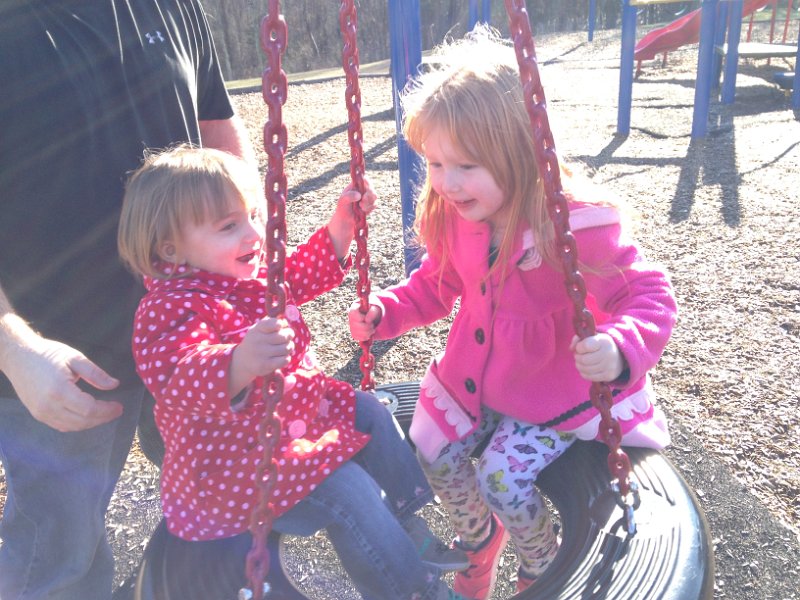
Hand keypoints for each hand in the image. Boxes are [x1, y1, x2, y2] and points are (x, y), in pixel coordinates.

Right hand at [2, 335, 121, 431]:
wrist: (19, 356)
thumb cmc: (47, 354)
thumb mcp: (75, 357)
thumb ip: (95, 373)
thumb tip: (114, 385)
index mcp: (59, 390)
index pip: (89, 409)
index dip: (106, 410)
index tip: (119, 406)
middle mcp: (48, 406)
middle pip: (82, 421)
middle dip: (102, 418)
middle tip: (116, 411)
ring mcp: (41, 413)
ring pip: (72, 426)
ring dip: (91, 423)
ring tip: (104, 414)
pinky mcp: (37, 414)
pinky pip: (61, 426)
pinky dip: (77, 424)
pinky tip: (87, 416)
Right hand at [232, 317, 294, 382]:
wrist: (243, 361)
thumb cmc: (257, 341)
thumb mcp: (260, 329)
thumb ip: (273, 323)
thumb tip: (286, 323)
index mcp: (257, 328)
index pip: (275, 323)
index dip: (280, 324)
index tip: (280, 327)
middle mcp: (258, 340)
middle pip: (284, 337)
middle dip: (289, 336)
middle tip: (287, 338)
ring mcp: (261, 353)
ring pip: (286, 348)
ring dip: (288, 348)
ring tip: (283, 348)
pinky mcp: (265, 365)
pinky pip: (285, 360)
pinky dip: (286, 358)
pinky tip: (281, 357)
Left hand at [327, 179, 377, 259]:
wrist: (346, 221)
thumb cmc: (342, 209)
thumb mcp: (342, 202)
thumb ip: (348, 196)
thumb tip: (358, 195)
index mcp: (355, 185)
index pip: (364, 179)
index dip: (366, 182)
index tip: (364, 190)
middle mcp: (362, 190)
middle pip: (371, 188)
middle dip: (368, 196)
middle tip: (362, 202)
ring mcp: (368, 197)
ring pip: (374, 196)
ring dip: (368, 203)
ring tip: (360, 208)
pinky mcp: (371, 204)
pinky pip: (374, 205)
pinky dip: (369, 209)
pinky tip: (363, 211)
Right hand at [348, 299, 381, 341]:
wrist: (375, 318)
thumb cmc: (375, 311)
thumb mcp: (376, 308)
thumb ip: (373, 312)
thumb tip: (367, 320)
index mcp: (354, 309)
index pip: (353, 313)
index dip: (360, 317)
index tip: (366, 318)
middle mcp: (351, 318)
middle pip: (356, 325)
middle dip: (367, 326)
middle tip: (372, 325)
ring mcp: (352, 327)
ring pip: (357, 333)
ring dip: (367, 332)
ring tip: (372, 329)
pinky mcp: (354, 334)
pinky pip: (358, 338)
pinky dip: (366, 337)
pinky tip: (370, 333)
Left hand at [570, 333, 624, 382]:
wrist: (619, 356)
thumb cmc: (600, 345)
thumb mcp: (591, 337)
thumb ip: (578, 339)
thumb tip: (571, 349)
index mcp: (604, 341)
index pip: (585, 346)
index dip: (579, 347)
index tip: (580, 347)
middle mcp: (609, 353)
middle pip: (583, 359)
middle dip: (577, 357)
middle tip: (579, 355)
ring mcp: (610, 366)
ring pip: (584, 369)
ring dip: (579, 365)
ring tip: (582, 361)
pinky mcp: (609, 376)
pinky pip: (588, 377)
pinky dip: (583, 373)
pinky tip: (586, 368)